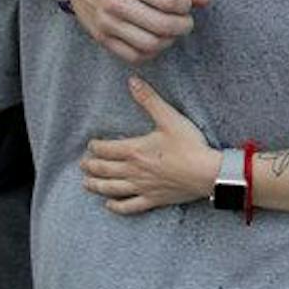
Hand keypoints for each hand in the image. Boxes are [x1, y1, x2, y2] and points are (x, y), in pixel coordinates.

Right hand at [67, 0, 210, 64]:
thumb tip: (205, 0)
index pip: (170, 0)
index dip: (185, 5)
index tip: (184, 4)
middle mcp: (117, 3)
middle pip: (163, 26)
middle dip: (183, 26)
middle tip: (184, 21)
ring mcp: (107, 23)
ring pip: (151, 44)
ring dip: (169, 41)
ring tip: (170, 31)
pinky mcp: (102, 39)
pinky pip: (134, 56)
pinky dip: (151, 52)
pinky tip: (155, 40)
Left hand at [82, 75, 219, 213]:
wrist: (206, 172)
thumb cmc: (189, 144)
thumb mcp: (169, 117)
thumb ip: (149, 99)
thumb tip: (132, 81)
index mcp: (135, 150)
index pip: (106, 149)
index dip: (95, 147)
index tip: (91, 145)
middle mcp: (133, 171)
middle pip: (104, 170)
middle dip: (91, 166)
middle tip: (82, 164)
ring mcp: (142, 187)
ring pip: (112, 189)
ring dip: (96, 186)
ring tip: (87, 183)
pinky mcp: (153, 200)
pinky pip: (129, 206)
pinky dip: (117, 207)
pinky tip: (109, 205)